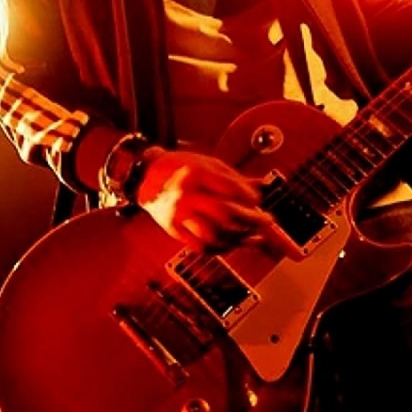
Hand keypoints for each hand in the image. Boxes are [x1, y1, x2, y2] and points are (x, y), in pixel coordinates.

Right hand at [134, 148, 278, 253]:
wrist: (146, 176)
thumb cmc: (179, 167)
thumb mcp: (207, 163)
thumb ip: (234, 177)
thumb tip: (261, 185)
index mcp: (196, 172)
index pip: (231, 188)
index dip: (250, 196)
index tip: (258, 200)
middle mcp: (186, 193)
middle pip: (225, 212)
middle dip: (251, 219)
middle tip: (266, 220)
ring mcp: (178, 214)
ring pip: (214, 234)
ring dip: (238, 237)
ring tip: (252, 235)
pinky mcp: (173, 229)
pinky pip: (201, 246)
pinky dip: (221, 247)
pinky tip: (234, 243)